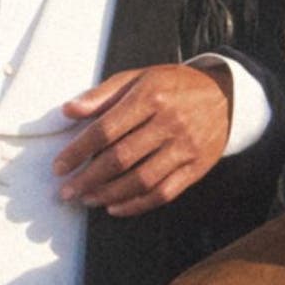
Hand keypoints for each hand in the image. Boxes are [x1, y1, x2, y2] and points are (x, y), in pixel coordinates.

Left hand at [54, 64, 231, 216]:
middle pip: (121, 159)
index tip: (59, 166)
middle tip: (66, 191)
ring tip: (88, 199)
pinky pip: (164, 193)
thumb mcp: (139, 77)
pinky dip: (137, 205)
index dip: (78, 151)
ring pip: (141, 180)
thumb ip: (103, 94)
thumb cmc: (174, 86)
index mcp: (150, 96)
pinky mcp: (196, 167)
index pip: (106, 129)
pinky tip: (116, 208)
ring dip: (109, 195)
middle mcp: (169, 122)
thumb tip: (68, 110)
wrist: (225, 95)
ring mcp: (185, 147)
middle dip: (88, 179)